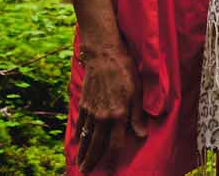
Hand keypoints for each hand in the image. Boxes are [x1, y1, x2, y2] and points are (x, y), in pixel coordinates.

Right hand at [74, 38, 147, 171]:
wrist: (104, 55)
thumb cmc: (125, 71)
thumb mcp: (137, 92)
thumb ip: (137, 116)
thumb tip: (142, 135)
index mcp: (119, 115)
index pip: (115, 145)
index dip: (113, 161)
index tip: (110, 173)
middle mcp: (103, 117)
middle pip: (96, 145)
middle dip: (91, 162)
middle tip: (86, 174)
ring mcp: (91, 111)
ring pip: (86, 138)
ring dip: (83, 153)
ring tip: (80, 165)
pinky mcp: (84, 104)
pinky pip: (80, 124)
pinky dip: (78, 135)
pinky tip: (76, 143)